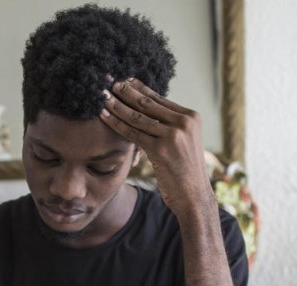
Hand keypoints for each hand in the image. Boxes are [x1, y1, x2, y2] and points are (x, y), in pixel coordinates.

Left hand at [99, 78, 213, 218]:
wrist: (194, 196)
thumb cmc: (185, 171)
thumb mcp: (183, 142)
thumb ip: (169, 125)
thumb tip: (147, 109)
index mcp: (191, 117)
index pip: (159, 98)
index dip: (139, 88)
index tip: (124, 79)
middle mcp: (184, 122)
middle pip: (148, 103)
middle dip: (125, 91)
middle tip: (108, 81)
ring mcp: (173, 135)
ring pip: (138, 116)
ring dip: (117, 105)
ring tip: (102, 96)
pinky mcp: (161, 149)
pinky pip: (133, 133)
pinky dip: (116, 123)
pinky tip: (104, 116)